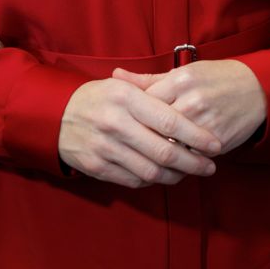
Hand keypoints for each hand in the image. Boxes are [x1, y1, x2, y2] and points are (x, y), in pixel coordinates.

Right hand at [58, 78, 221, 188]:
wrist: (54, 116)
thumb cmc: (99, 98)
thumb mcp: (123, 86)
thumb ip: (155, 94)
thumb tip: (191, 106)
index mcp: (126, 98)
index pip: (171, 122)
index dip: (198, 136)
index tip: (215, 145)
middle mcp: (116, 123)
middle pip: (165, 152)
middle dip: (194, 163)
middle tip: (210, 166)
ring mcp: (105, 148)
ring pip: (151, 172)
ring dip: (176, 176)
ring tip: (190, 172)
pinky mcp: (97, 167)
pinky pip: (134, 181)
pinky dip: (153, 181)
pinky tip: (164, 176)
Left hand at [114, 60, 266, 155]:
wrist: (258, 89)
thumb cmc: (217, 78)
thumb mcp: (184, 72)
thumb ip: (148, 79)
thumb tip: (115, 76)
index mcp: (179, 80)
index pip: (142, 104)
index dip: (132, 118)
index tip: (126, 126)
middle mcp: (191, 101)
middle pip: (153, 128)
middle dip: (140, 141)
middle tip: (129, 148)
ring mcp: (205, 123)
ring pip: (170, 148)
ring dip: (158, 157)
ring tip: (147, 159)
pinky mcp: (217, 141)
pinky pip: (189, 158)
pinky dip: (179, 164)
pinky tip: (171, 165)